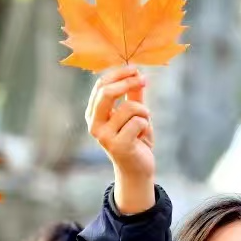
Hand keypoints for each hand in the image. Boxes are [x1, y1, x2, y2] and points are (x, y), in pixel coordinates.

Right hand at [86, 66, 155, 215]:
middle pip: (106, 92)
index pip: (101, 85)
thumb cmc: (135, 141)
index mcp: (94, 114)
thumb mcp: (133, 115)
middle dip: (127, 82)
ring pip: (129, 108)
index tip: (136, 70)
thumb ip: (133, 95)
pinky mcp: (118, 145)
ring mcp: (104, 136)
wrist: (137, 171)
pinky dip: (146, 125)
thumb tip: (137, 74)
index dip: (119, 74)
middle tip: (143, 80)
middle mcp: (94, 124)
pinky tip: (143, 137)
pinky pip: (137, 122)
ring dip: (144, 112)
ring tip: (144, 124)